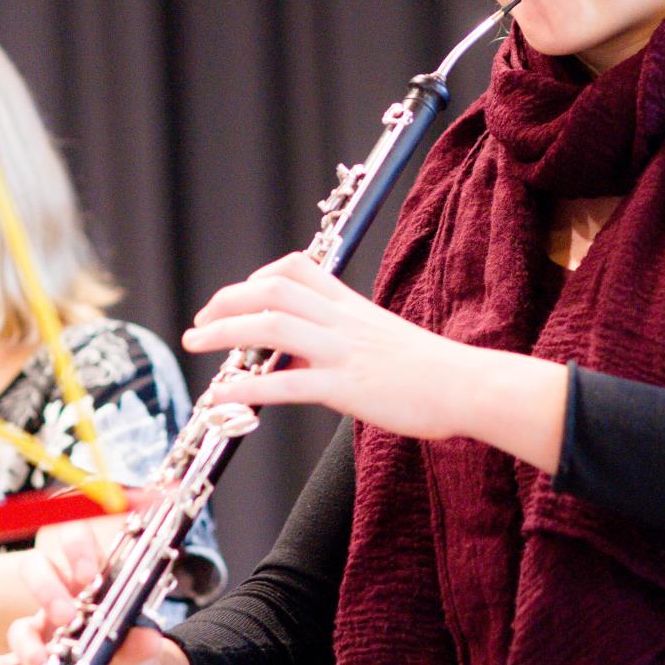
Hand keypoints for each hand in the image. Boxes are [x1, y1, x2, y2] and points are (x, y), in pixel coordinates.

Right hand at [0, 488, 190, 664]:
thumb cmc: (132, 663)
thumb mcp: (143, 657)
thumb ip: (142, 647)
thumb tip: (146, 637)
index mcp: (94, 585)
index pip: (78, 544)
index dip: (77, 549)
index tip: (87, 575)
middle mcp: (63, 602)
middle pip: (38, 570)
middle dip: (46, 588)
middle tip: (66, 617)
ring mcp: (41, 635)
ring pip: (19, 623)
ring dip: (25, 641)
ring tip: (40, 662)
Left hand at [181, 252, 568, 470]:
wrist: (468, 387)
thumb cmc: (432, 370)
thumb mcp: (383, 340)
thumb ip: (343, 340)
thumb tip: (303, 359)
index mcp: (351, 306)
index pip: (296, 269)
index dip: (258, 277)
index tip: (238, 296)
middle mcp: (342, 321)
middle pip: (273, 291)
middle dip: (228, 300)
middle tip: (200, 321)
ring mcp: (343, 351)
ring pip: (271, 326)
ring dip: (225, 333)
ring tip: (196, 343)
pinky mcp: (346, 387)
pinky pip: (286, 383)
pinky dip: (247, 387)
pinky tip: (223, 395)